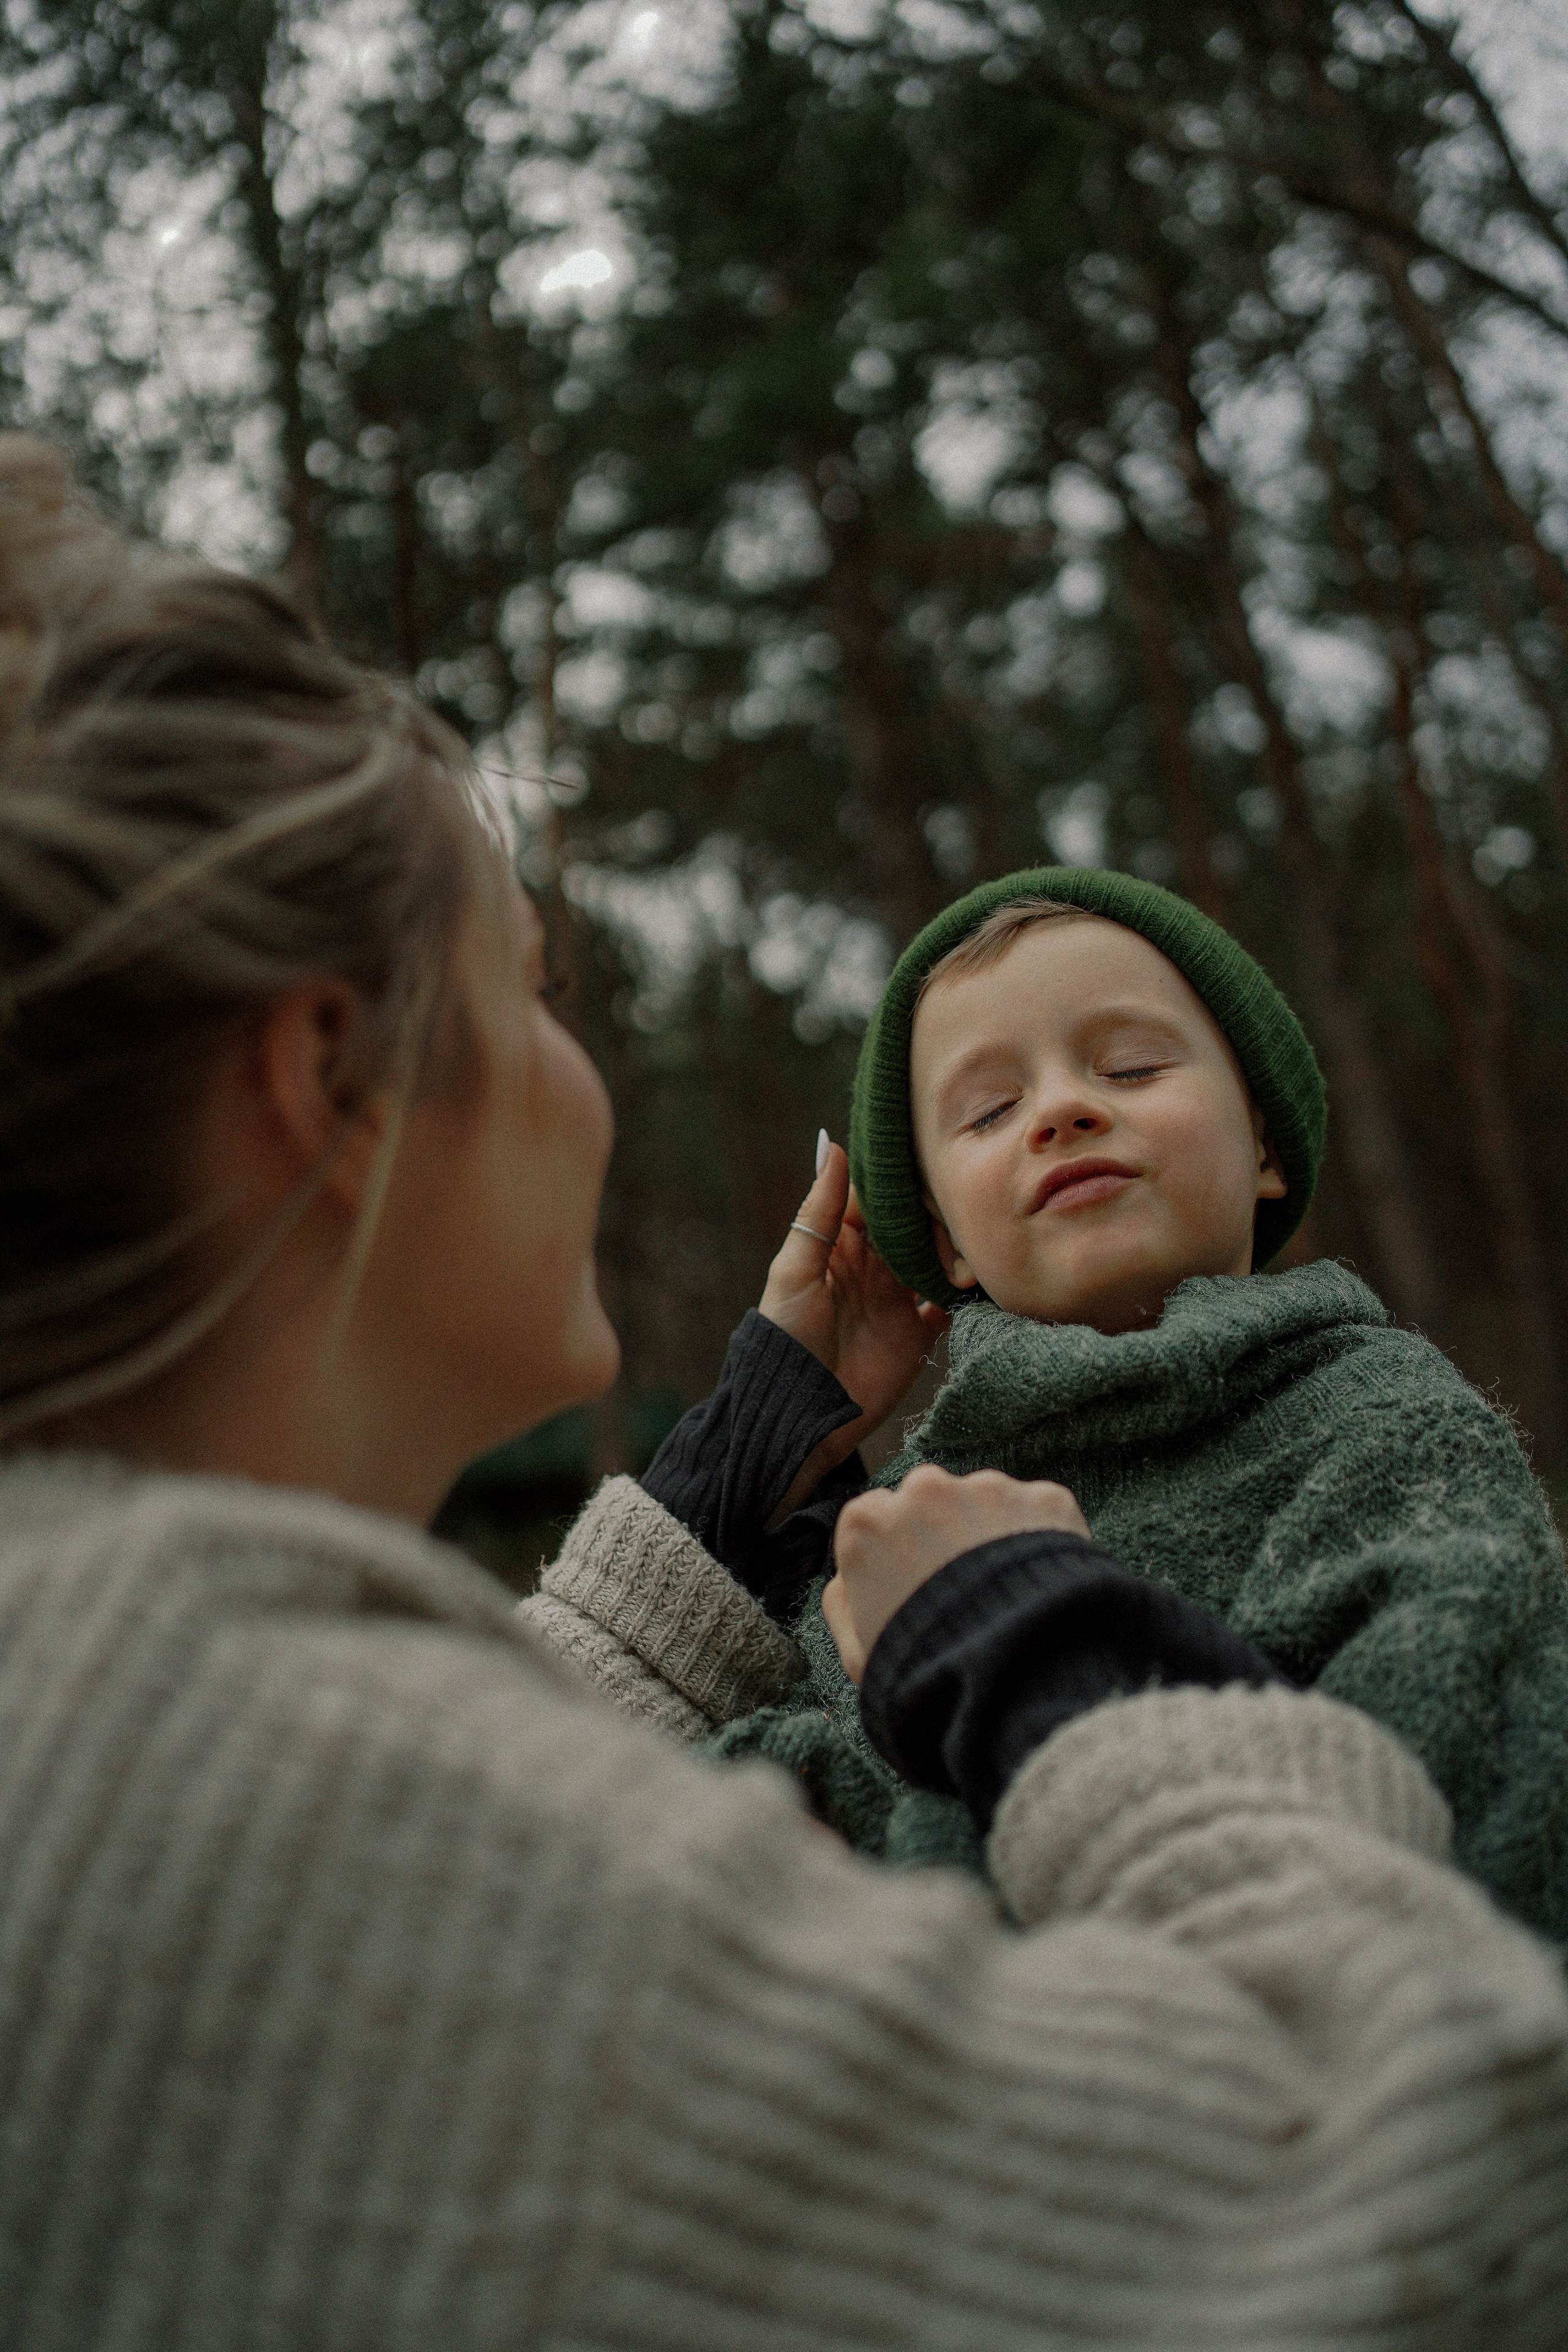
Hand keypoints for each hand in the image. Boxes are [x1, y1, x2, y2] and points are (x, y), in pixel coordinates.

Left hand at [760, 1136, 947, 1514]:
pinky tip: (980, 1281)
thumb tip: (832, 1146)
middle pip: (914, 1227)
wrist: (800, 1416)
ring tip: (970, 1249)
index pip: (877, 1201)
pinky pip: (951, 1306)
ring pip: (937, 1260)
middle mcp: (873, 1268)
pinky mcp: (918, 1337)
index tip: (929, 1163)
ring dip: (955, 1252)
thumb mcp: (795, 1272)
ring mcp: (898, 1301)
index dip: (901, 1183)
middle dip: (935, 1217)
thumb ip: (819, 1213)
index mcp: (841, 1247)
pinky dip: (967, 1294)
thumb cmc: (786, 1340)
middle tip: (956, 1216)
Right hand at [823, 1464, 1090, 1683]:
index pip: (876, 1518)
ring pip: (987, 1503)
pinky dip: (1043, 1541)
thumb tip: (844, 1578)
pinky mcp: (1044, 1498)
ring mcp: (988, 1489)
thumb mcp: (858, 1652)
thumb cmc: (928, 1671)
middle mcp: (924, 1489)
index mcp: (868, 1522)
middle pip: (931, 1501)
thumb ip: (841, 1603)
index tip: (915, 1584)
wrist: (1015, 1677)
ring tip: (1006, 1595)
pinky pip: (1039, 1514)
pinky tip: (1042, 1588)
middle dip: (944, 1533)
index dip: (896, 1553)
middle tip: (965, 1590)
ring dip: (993, 1535)